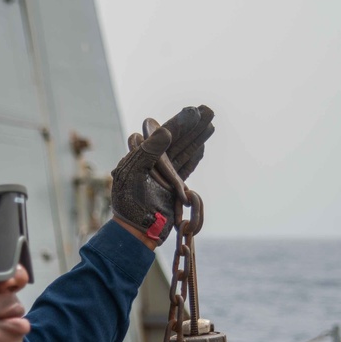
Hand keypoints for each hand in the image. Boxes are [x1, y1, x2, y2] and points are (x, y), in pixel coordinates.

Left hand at [110, 105, 214, 244]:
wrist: (138, 230)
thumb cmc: (130, 203)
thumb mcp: (135, 174)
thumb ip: (149, 151)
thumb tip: (166, 130)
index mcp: (138, 155)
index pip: (160, 131)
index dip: (177, 122)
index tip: (193, 112)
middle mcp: (150, 161)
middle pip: (175, 138)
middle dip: (191, 125)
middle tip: (207, 110)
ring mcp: (162, 174)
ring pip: (183, 151)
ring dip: (196, 138)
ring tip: (210, 124)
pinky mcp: (171, 187)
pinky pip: (185, 168)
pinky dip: (194, 157)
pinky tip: (202, 147)